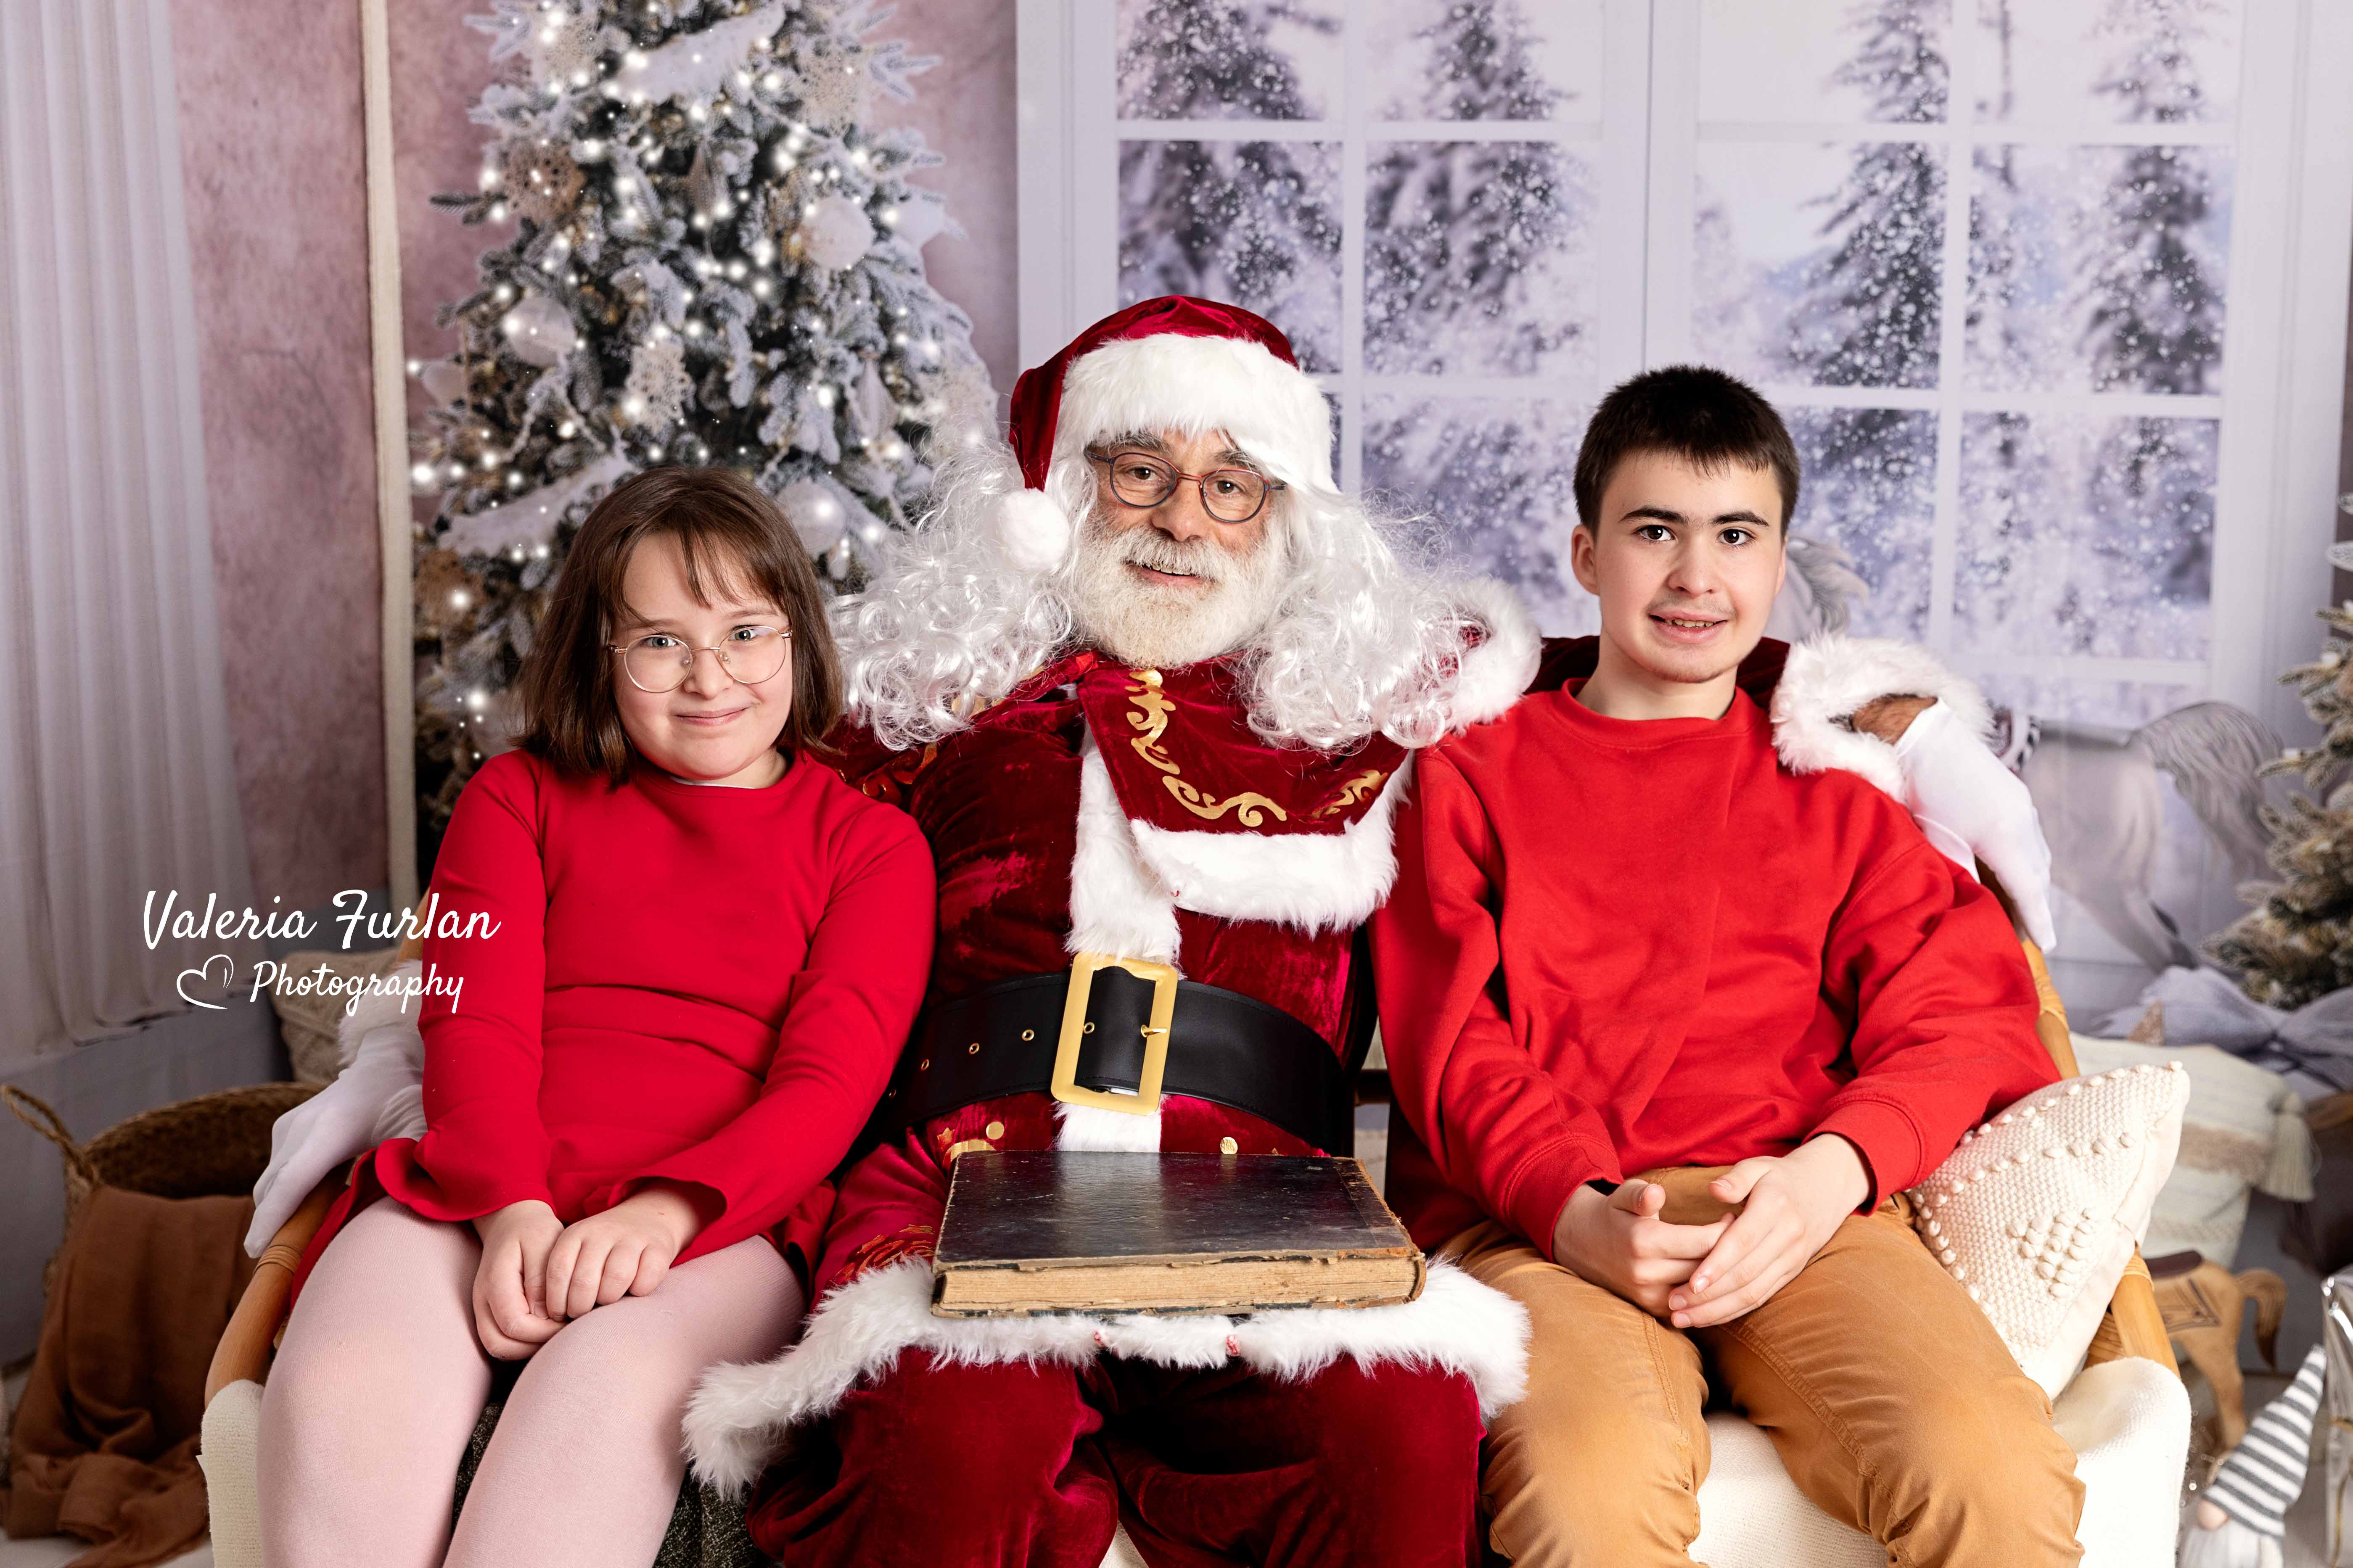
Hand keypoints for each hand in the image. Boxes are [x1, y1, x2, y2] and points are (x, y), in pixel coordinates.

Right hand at [245, 1018, 423, 1255]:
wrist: (387, 1061)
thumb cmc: (408, 1096)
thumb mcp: (422, 1127)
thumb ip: (418, 1164)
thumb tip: (415, 1203)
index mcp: (332, 1129)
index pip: (292, 1181)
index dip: (272, 1219)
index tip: (255, 1252)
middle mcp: (302, 1127)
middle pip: (274, 1188)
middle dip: (269, 1228)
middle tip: (273, 1272)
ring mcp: (289, 1127)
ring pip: (271, 1183)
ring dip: (275, 1214)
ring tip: (289, 1250)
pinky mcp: (285, 1130)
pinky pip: (277, 1173)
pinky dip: (282, 1197)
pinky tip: (304, 1216)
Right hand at [471, 1199, 564, 1357]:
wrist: (512, 1222)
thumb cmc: (533, 1231)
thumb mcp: (543, 1243)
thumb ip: (541, 1280)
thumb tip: (546, 1317)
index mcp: (495, 1282)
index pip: (515, 1325)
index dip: (544, 1331)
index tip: (569, 1321)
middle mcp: (482, 1301)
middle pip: (501, 1345)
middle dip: (535, 1346)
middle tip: (564, 1332)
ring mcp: (482, 1310)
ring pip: (499, 1348)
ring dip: (529, 1349)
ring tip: (556, 1332)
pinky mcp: (490, 1314)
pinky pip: (502, 1341)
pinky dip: (523, 1344)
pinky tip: (545, 1330)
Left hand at [542, 1182, 704, 1318]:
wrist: (647, 1218)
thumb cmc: (604, 1249)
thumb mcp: (578, 1252)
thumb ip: (565, 1276)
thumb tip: (550, 1317)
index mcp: (576, 1234)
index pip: (558, 1271)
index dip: (557, 1300)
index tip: (560, 1315)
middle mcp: (603, 1232)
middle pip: (585, 1281)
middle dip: (580, 1307)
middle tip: (582, 1314)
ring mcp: (632, 1238)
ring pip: (616, 1278)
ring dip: (609, 1300)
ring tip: (606, 1304)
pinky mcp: (659, 1247)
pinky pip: (647, 1278)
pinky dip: (639, 1291)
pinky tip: (634, 1291)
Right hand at [1550, 1179, 1728, 1316]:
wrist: (1582, 1245)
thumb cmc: (1613, 1214)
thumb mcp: (1623, 1195)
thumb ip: (1641, 1194)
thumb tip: (1656, 1195)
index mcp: (1644, 1241)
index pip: (1705, 1243)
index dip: (1727, 1230)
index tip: (1735, 1215)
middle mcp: (1646, 1274)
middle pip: (1708, 1269)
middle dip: (1730, 1253)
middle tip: (1743, 1234)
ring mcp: (1649, 1296)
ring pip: (1703, 1291)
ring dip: (1721, 1275)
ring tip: (1732, 1253)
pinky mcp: (1652, 1310)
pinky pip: (1692, 1305)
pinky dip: (1707, 1291)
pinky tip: (1716, 1274)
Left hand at [1667, 1136, 1869, 1328]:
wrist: (1824, 1190)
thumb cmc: (1778, 1178)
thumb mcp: (1759, 1166)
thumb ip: (1736, 1177)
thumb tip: (1715, 1189)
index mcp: (1775, 1207)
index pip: (1743, 1241)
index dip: (1717, 1264)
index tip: (1691, 1282)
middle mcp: (1787, 1237)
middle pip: (1746, 1273)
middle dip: (1709, 1294)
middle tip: (1674, 1304)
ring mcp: (1792, 1259)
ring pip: (1754, 1292)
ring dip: (1717, 1309)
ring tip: (1683, 1318)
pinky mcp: (1791, 1273)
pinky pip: (1762, 1297)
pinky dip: (1734, 1310)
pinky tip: (1706, 1317)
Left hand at [1889, 699, 2057, 950]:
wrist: (1923, 736)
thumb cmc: (1923, 788)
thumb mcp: (1937, 839)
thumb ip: (1959, 872)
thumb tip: (1973, 901)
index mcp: (2005, 834)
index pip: (2029, 889)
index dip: (2038, 921)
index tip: (2047, 948)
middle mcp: (2023, 821)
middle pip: (2038, 876)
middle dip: (2034, 907)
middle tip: (2024, 936)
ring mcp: (2023, 806)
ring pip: (2037, 857)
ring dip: (2032, 884)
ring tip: (2018, 910)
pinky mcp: (2017, 797)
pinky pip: (2031, 839)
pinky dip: (2026, 861)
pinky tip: (2011, 873)